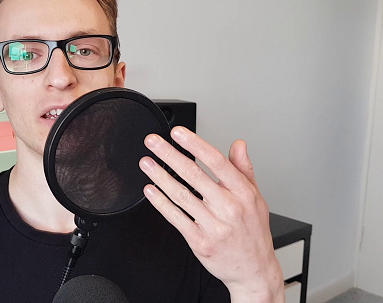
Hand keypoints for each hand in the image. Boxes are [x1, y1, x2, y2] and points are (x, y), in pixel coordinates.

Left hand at [139, 127, 284, 302]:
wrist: (254, 270)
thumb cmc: (253, 232)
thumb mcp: (257, 198)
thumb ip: (244, 169)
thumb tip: (238, 145)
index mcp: (243, 193)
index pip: (216, 162)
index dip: (195, 145)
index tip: (178, 133)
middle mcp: (229, 208)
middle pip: (194, 175)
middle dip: (170, 155)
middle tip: (153, 142)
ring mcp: (213, 226)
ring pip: (181, 195)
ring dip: (160, 176)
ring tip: (146, 162)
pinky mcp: (199, 242)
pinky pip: (176, 218)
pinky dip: (161, 203)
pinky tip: (151, 190)